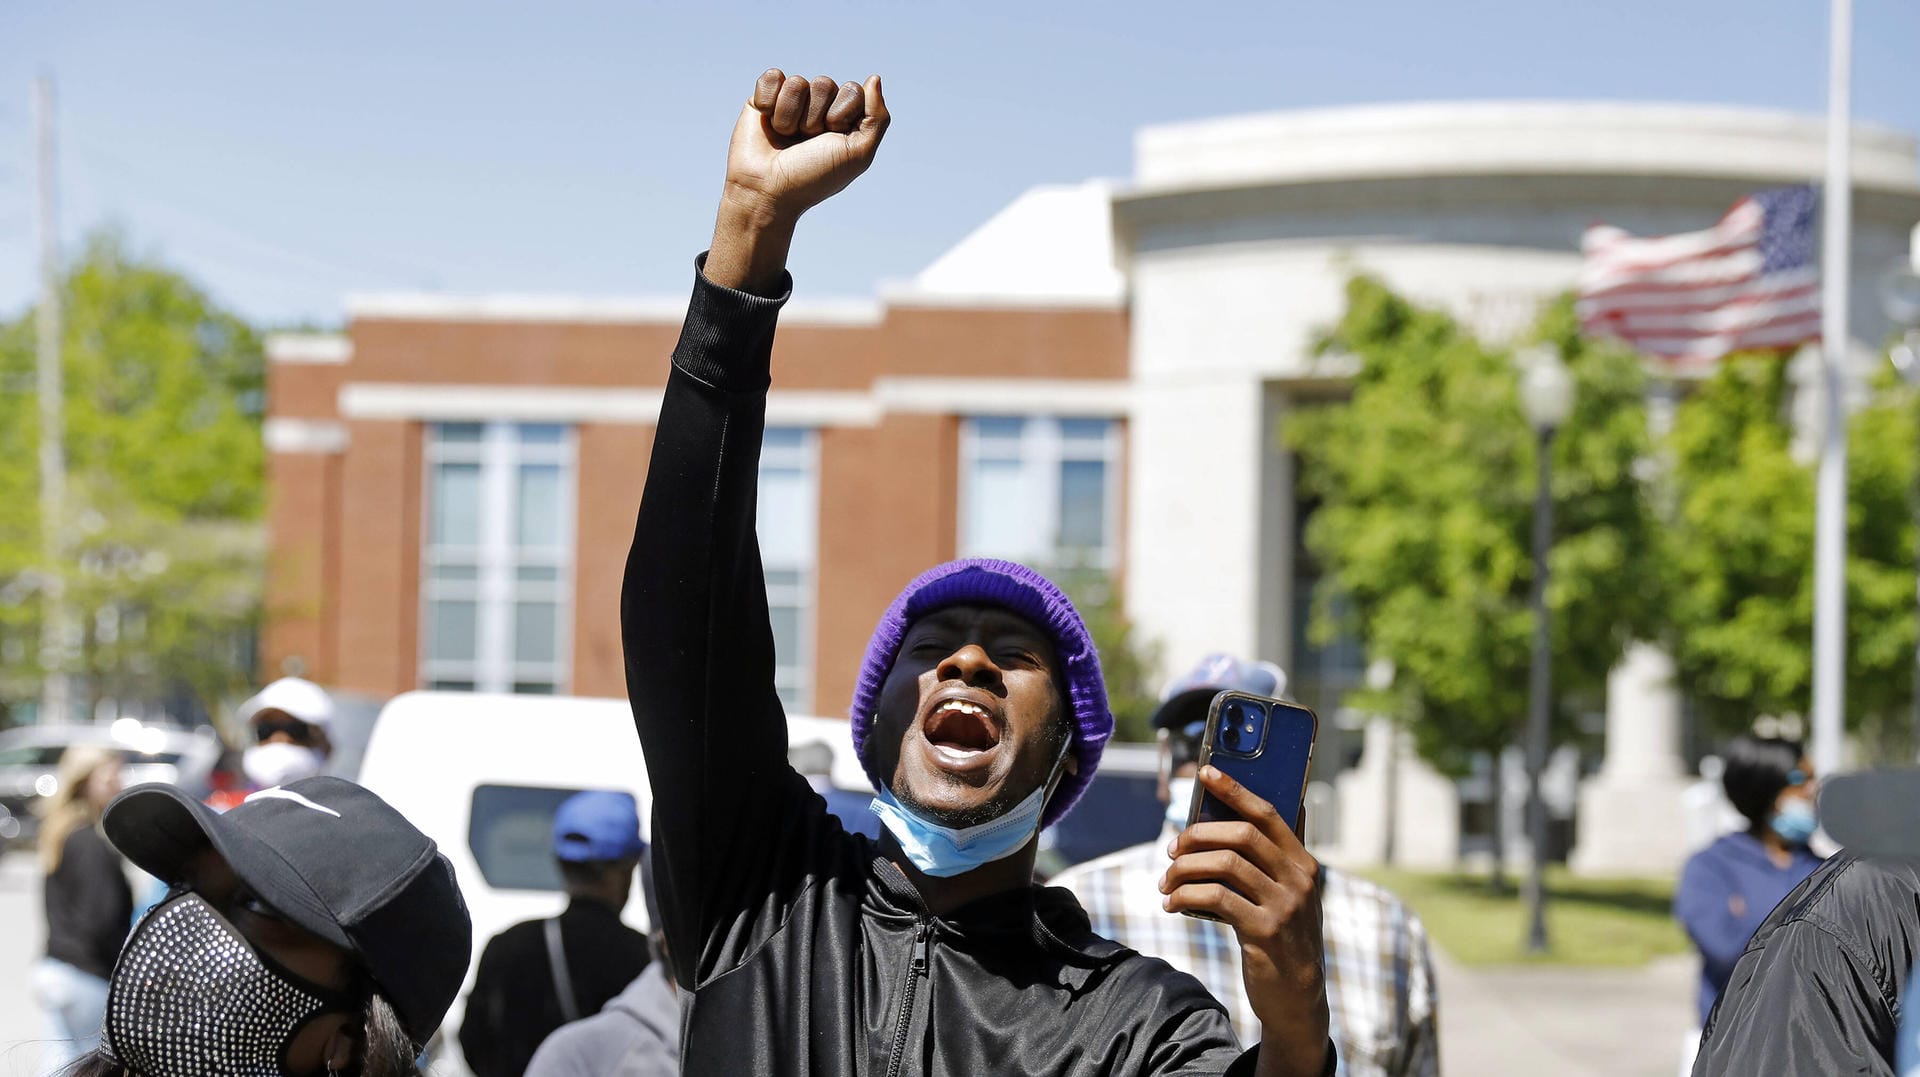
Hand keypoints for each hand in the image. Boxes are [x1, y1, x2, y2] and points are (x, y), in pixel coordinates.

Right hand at [726, 70, 888, 223]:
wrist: (767, 192)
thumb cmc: (813, 178)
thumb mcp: (857, 154)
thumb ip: (876, 117)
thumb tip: (874, 78)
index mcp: (844, 119)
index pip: (853, 91)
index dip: (841, 116)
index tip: (830, 141)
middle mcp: (818, 108)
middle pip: (825, 84)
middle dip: (814, 119)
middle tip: (805, 144)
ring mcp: (791, 103)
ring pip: (797, 83)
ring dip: (790, 117)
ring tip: (785, 139)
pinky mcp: (763, 99)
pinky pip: (773, 78)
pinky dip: (769, 102)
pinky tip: (767, 122)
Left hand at [1162, 766, 1329, 1076]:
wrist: (1298, 1000)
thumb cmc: (1284, 941)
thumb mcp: (1289, 898)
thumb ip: (1276, 860)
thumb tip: (1262, 813)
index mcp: (1304, 864)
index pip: (1269, 813)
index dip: (1235, 789)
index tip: (1205, 772)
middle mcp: (1299, 880)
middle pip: (1241, 835)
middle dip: (1198, 835)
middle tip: (1171, 848)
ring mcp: (1284, 906)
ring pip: (1224, 865)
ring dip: (1184, 869)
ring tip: (1165, 882)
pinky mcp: (1265, 932)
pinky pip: (1215, 899)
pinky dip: (1186, 897)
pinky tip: (1172, 905)